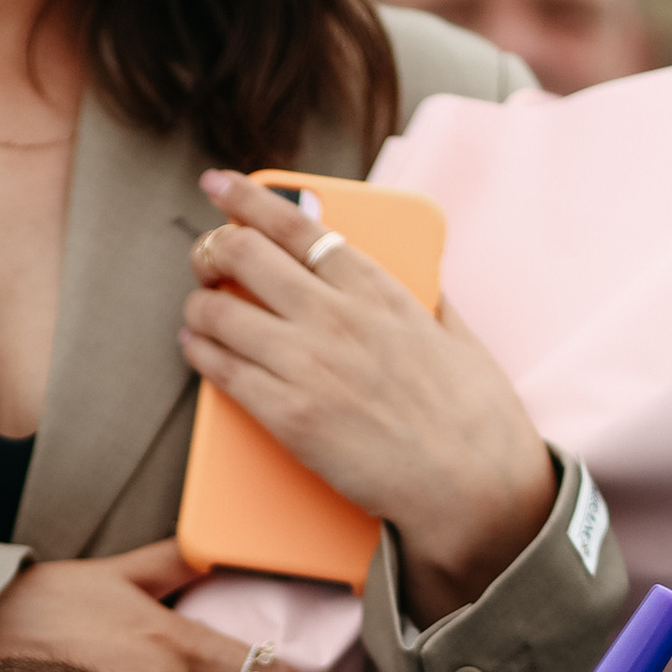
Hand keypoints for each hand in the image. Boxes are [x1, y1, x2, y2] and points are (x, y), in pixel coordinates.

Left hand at [181, 173, 553, 624]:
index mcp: (379, 290)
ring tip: (199, 310)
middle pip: (245, 256)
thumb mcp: (459, 338)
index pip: (298, 225)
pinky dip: (199, 352)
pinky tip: (196, 347)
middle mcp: (337, 317)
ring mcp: (308, 365)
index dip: (248, 199)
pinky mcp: (287, 416)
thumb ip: (428, 302)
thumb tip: (419, 282)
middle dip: (213, 249)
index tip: (220, 182)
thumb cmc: (475, 420)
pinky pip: (220, 369)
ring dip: (198, 305)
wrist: (471, 488)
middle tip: (206, 256)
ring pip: (219, 311)